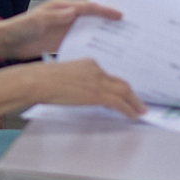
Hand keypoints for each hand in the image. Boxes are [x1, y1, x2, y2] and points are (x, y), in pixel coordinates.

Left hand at [0, 0, 120, 61]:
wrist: (8, 44)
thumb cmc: (18, 28)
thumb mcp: (34, 22)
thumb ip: (52, 17)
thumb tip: (71, 12)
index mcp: (62, 7)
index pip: (87, 7)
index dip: (104, 10)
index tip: (118, 15)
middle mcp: (67, 16)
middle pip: (93, 17)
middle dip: (110, 19)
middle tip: (130, 25)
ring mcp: (67, 29)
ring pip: (91, 29)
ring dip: (106, 33)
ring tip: (124, 39)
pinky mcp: (65, 41)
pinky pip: (84, 41)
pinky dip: (95, 45)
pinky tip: (106, 52)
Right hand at [25, 57, 146, 120]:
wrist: (38, 81)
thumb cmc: (42, 80)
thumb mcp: (63, 77)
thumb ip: (76, 82)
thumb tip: (80, 93)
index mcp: (88, 64)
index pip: (108, 76)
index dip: (117, 86)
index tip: (122, 92)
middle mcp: (96, 70)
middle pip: (120, 82)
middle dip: (131, 94)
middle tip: (139, 102)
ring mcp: (98, 81)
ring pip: (125, 91)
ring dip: (135, 103)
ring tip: (141, 111)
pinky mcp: (98, 94)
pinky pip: (120, 103)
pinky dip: (129, 110)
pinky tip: (133, 116)